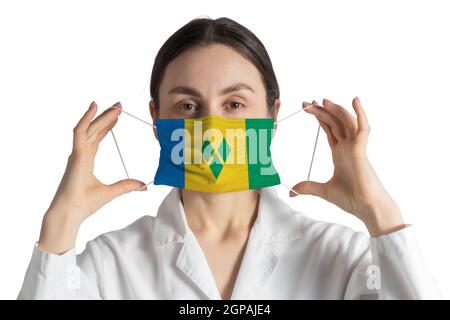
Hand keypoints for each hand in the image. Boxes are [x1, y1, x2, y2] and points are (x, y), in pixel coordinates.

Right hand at [38, 101, 146, 253]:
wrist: (70, 213)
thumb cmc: (85, 204)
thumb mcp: (112, 192)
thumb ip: (127, 186)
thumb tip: (144, 186)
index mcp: (86, 161)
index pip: (97, 138)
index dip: (107, 126)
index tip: (117, 117)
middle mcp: (81, 154)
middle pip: (94, 129)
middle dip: (106, 116)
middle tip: (119, 105)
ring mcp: (77, 153)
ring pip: (90, 127)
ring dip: (101, 115)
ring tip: (115, 106)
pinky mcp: (76, 155)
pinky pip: (80, 131)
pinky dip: (87, 118)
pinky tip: (94, 107)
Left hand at [290, 97, 404, 236]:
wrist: (366, 208)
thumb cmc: (351, 199)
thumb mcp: (324, 191)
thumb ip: (308, 188)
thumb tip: (291, 192)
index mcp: (340, 153)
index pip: (329, 129)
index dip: (319, 118)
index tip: (306, 108)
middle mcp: (348, 147)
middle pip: (335, 122)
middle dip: (322, 111)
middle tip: (307, 102)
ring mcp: (355, 147)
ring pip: (346, 121)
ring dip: (335, 109)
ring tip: (322, 100)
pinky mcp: (362, 150)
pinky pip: (363, 128)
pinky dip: (360, 113)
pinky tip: (355, 100)